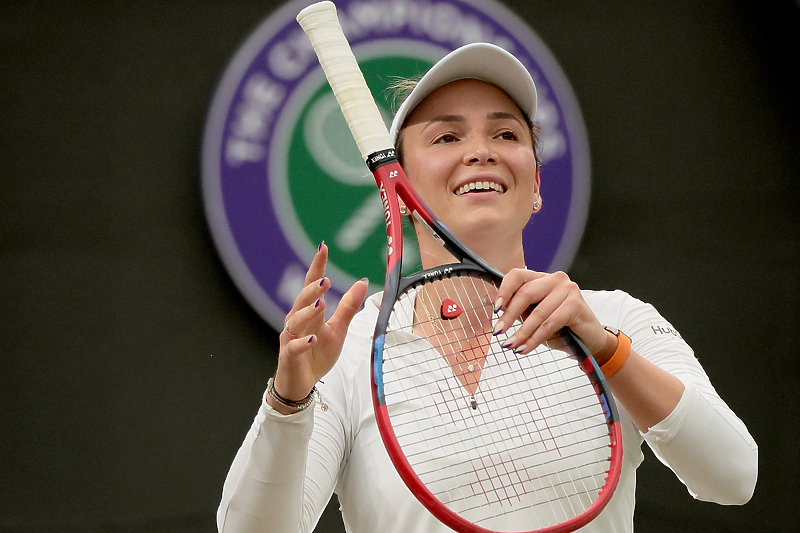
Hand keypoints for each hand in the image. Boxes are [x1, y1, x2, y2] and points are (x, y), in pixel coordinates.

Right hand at [270, 243, 368, 412]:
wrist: (302, 383)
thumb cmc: (317, 354)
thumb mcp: (338, 330)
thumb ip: (348, 307)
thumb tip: (362, 282)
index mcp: (309, 312)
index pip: (312, 284)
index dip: (317, 266)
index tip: (323, 248)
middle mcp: (297, 321)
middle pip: (302, 300)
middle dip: (312, 289)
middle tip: (326, 280)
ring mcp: (291, 338)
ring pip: (295, 321)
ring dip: (307, 312)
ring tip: (320, 304)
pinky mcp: (289, 356)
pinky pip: (293, 347)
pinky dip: (301, 342)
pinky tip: (311, 338)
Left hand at [492, 269, 613, 356]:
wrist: (589, 342)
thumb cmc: (561, 328)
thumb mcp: (535, 318)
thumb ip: (521, 310)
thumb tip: (496, 310)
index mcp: (542, 278)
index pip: (517, 276)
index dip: (504, 291)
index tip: (496, 309)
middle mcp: (555, 279)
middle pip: (525, 293)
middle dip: (509, 315)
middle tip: (499, 331)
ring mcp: (567, 289)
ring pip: (537, 312)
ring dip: (522, 332)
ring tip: (512, 345)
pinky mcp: (576, 304)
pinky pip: (549, 324)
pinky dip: (535, 338)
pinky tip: (526, 348)